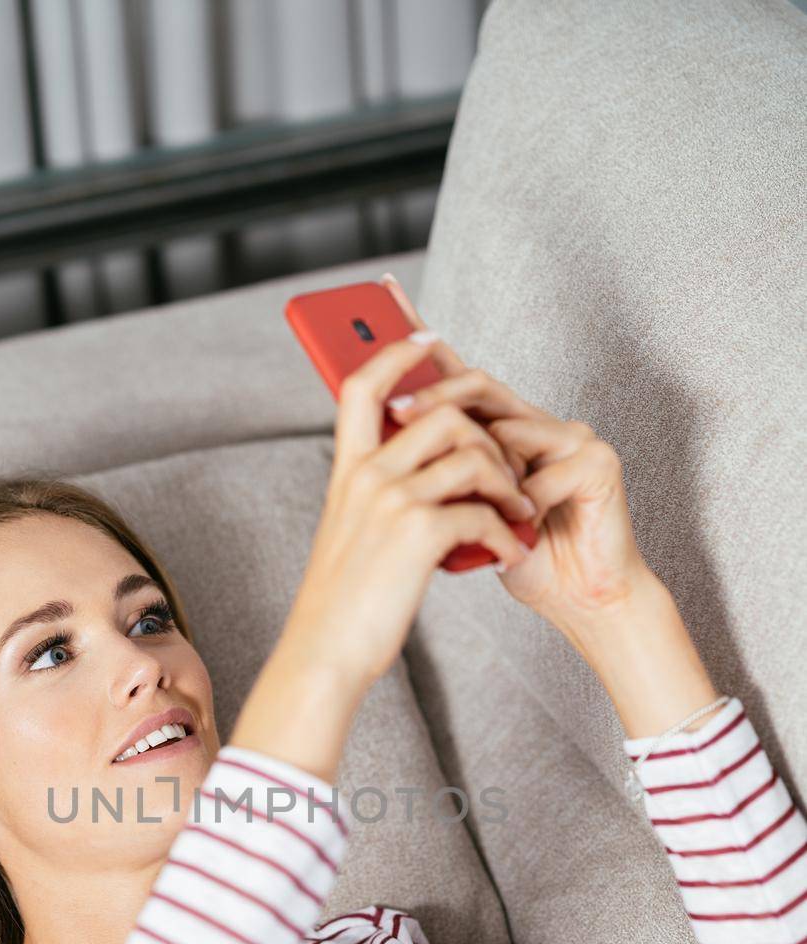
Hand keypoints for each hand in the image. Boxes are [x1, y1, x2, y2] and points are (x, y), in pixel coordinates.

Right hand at [284, 330, 539, 693]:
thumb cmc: (340, 605)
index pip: (365, 386)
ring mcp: (391, 501)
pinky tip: (509, 553)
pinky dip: (507, 532)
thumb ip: (374, 499)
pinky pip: (483, 510)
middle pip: (440, 413)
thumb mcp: (350, 537)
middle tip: (510, 471)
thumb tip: (416, 481)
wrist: (325, 653)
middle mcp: (366, 476)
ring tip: (520, 513)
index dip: (396, 352)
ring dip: (508, 482)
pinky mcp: (418, 533)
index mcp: (347, 473)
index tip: (427, 336)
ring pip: (471, 454)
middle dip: (488, 436)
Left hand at [379, 273, 655, 624]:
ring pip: (506, 429)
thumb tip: (381, 437)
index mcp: (503, 428)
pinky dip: (517, 506)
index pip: (456, 374)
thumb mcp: (462, 512)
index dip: (422, 342)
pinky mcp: (598, 462)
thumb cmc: (522, 558)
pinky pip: (540, 472)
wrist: (581, 602)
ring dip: (477, 472)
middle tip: (397, 411)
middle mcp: (538, 422)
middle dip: (433, 398)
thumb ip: (436, 470)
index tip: (382, 303)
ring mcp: (572, 437)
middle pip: (477, 386)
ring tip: (458, 500)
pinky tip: (513, 532)